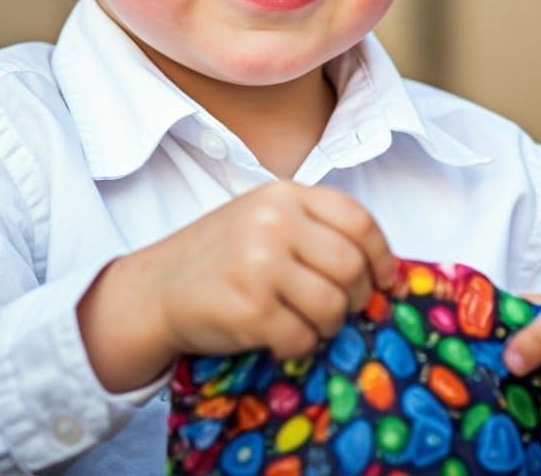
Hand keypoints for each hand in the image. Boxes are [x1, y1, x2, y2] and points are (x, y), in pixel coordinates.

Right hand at [78, 181, 399, 391]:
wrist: (156, 288)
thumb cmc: (221, 255)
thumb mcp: (265, 218)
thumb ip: (314, 229)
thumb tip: (382, 268)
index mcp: (283, 194)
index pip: (358, 220)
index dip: (381, 254)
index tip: (383, 278)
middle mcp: (273, 222)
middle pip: (351, 266)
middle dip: (356, 297)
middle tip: (341, 308)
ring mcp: (259, 264)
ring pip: (332, 305)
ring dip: (328, 324)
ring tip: (306, 322)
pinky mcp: (249, 309)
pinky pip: (302, 337)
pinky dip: (299, 345)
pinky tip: (278, 336)